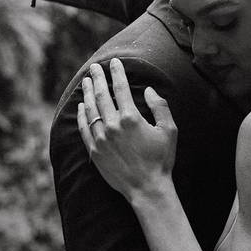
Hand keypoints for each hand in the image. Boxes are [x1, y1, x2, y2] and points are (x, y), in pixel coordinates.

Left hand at [76, 58, 177, 200]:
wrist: (147, 188)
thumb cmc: (161, 159)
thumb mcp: (169, 130)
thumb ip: (160, 106)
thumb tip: (148, 90)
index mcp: (131, 118)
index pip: (121, 88)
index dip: (117, 72)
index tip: (113, 62)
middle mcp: (113, 126)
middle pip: (102, 95)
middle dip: (98, 78)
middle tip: (94, 67)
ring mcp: (101, 138)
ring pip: (90, 110)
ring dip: (87, 93)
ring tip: (86, 81)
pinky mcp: (94, 151)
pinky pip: (84, 128)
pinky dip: (81, 115)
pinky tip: (81, 106)